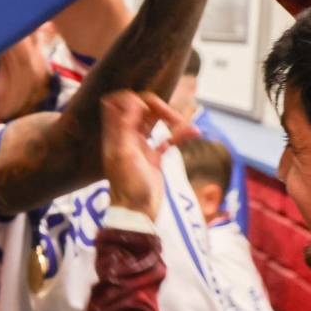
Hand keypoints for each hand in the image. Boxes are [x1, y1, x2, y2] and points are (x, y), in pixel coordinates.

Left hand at [100, 92, 196, 220]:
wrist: (137, 212)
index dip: (132, 98)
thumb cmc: (128, 185)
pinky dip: (180, 134)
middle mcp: (127, 136)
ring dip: (171, 119)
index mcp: (116, 133)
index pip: (117, 103)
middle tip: (173, 118)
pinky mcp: (154, 157)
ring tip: (183, 125)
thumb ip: (126, 126)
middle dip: (158, 106)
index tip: (146, 108)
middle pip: (140, 108)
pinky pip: (167, 139)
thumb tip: (133, 100)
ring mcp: (140, 145)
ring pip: (155, 122)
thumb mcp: (125, 154)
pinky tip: (194, 132)